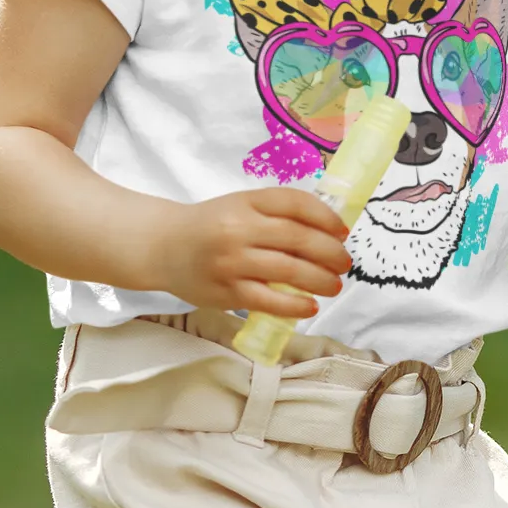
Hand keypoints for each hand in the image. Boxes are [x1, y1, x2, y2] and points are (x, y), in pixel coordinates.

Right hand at [155, 188, 353, 317]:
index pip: (295, 203)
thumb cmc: (210, 226)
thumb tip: (327, 233)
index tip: (342, 231)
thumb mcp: (240, 206)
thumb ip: (275, 215)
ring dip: (320, 279)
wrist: (162, 246)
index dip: (325, 217)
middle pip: (298, 238)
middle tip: (344, 263)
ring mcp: (232, 261)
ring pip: (288, 270)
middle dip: (330, 252)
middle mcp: (239, 228)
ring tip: (334, 285)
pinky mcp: (226, 291)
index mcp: (247, 201)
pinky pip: (269, 299)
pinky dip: (294, 305)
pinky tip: (310, 306)